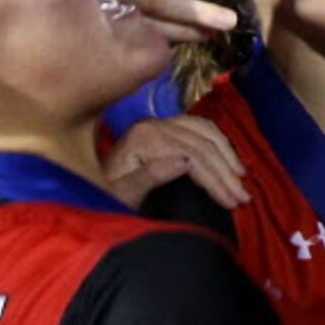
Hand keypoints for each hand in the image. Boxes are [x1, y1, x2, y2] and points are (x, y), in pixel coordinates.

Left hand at [102, 114, 249, 208]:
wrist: (81, 195)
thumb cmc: (98, 202)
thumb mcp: (117, 197)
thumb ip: (148, 178)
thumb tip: (186, 162)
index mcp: (143, 138)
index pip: (192, 155)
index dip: (215, 179)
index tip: (231, 201)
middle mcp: (153, 124)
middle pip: (202, 145)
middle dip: (226, 172)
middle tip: (243, 197)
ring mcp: (159, 123)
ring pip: (206, 132)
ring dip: (227, 156)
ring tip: (241, 180)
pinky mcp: (163, 128)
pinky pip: (200, 126)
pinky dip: (219, 141)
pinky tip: (229, 158)